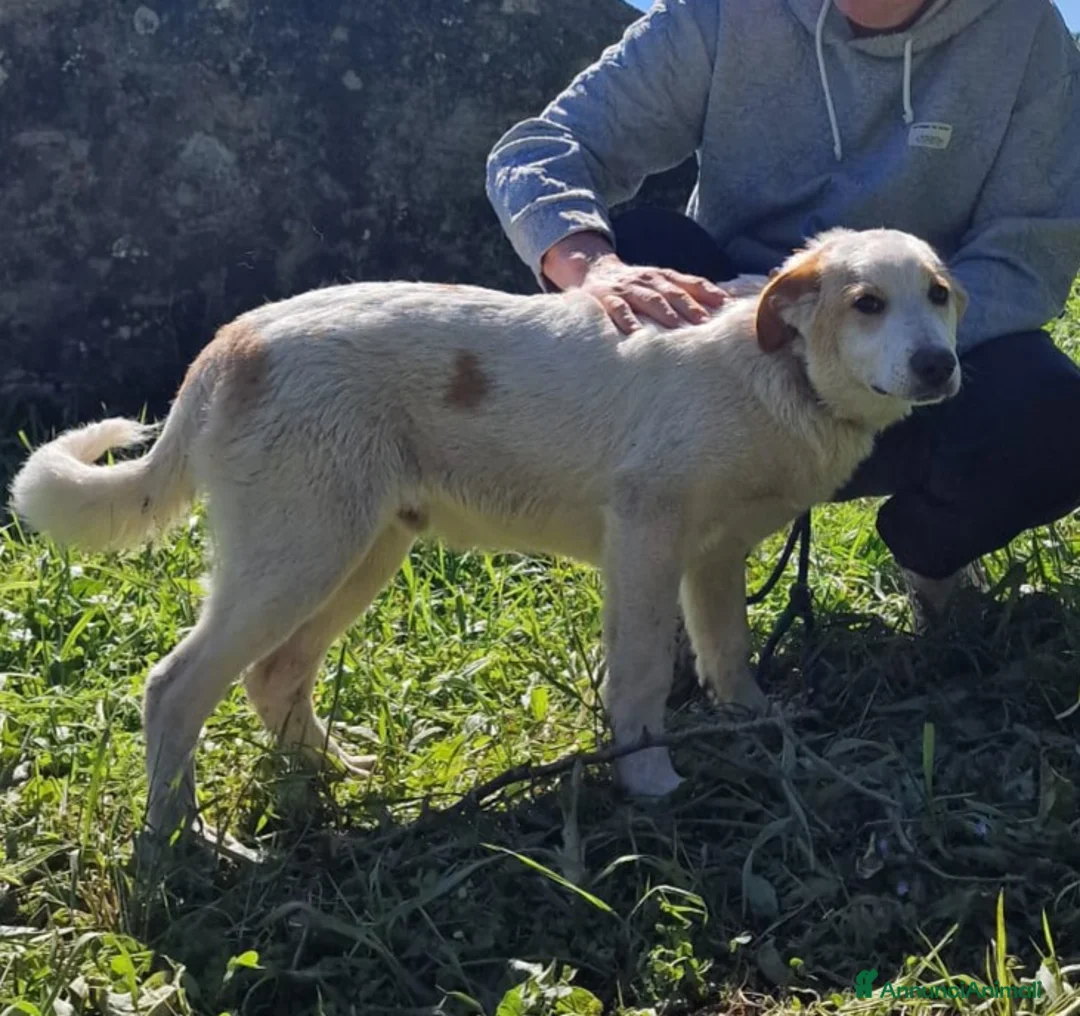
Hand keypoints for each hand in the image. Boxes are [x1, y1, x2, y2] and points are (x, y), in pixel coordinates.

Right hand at [541, 232, 728, 334]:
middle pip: (674, 293)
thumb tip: (721, 304)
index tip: (728, 307)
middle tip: (707, 325)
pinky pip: (618, 309)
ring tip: (677, 328)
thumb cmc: (635, 285)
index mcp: (665, 277)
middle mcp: (649, 280)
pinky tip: (634, 333)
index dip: (710, 293)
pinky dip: (626, 320)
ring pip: (650, 299)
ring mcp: (628, 288)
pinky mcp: (607, 298)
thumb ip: (685, 292)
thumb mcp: (660, 283)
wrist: (593, 270)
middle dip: (691, 307)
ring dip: (665, 313)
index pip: (692, 283)